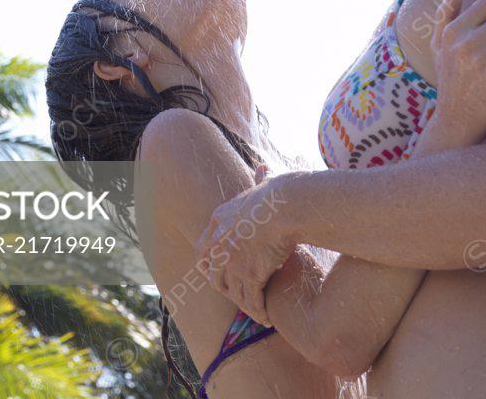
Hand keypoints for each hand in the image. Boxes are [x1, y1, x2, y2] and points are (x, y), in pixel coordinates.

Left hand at [195, 173, 299, 325]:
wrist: (282, 208)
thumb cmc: (277, 194)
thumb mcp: (259, 185)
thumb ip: (259, 180)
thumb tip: (264, 168)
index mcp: (219, 220)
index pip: (203, 249)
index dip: (209, 263)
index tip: (216, 271)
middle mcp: (219, 244)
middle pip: (213, 275)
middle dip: (223, 287)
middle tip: (234, 295)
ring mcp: (232, 262)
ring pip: (233, 292)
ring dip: (244, 304)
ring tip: (254, 311)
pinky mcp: (249, 276)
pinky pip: (251, 300)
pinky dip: (258, 311)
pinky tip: (265, 317)